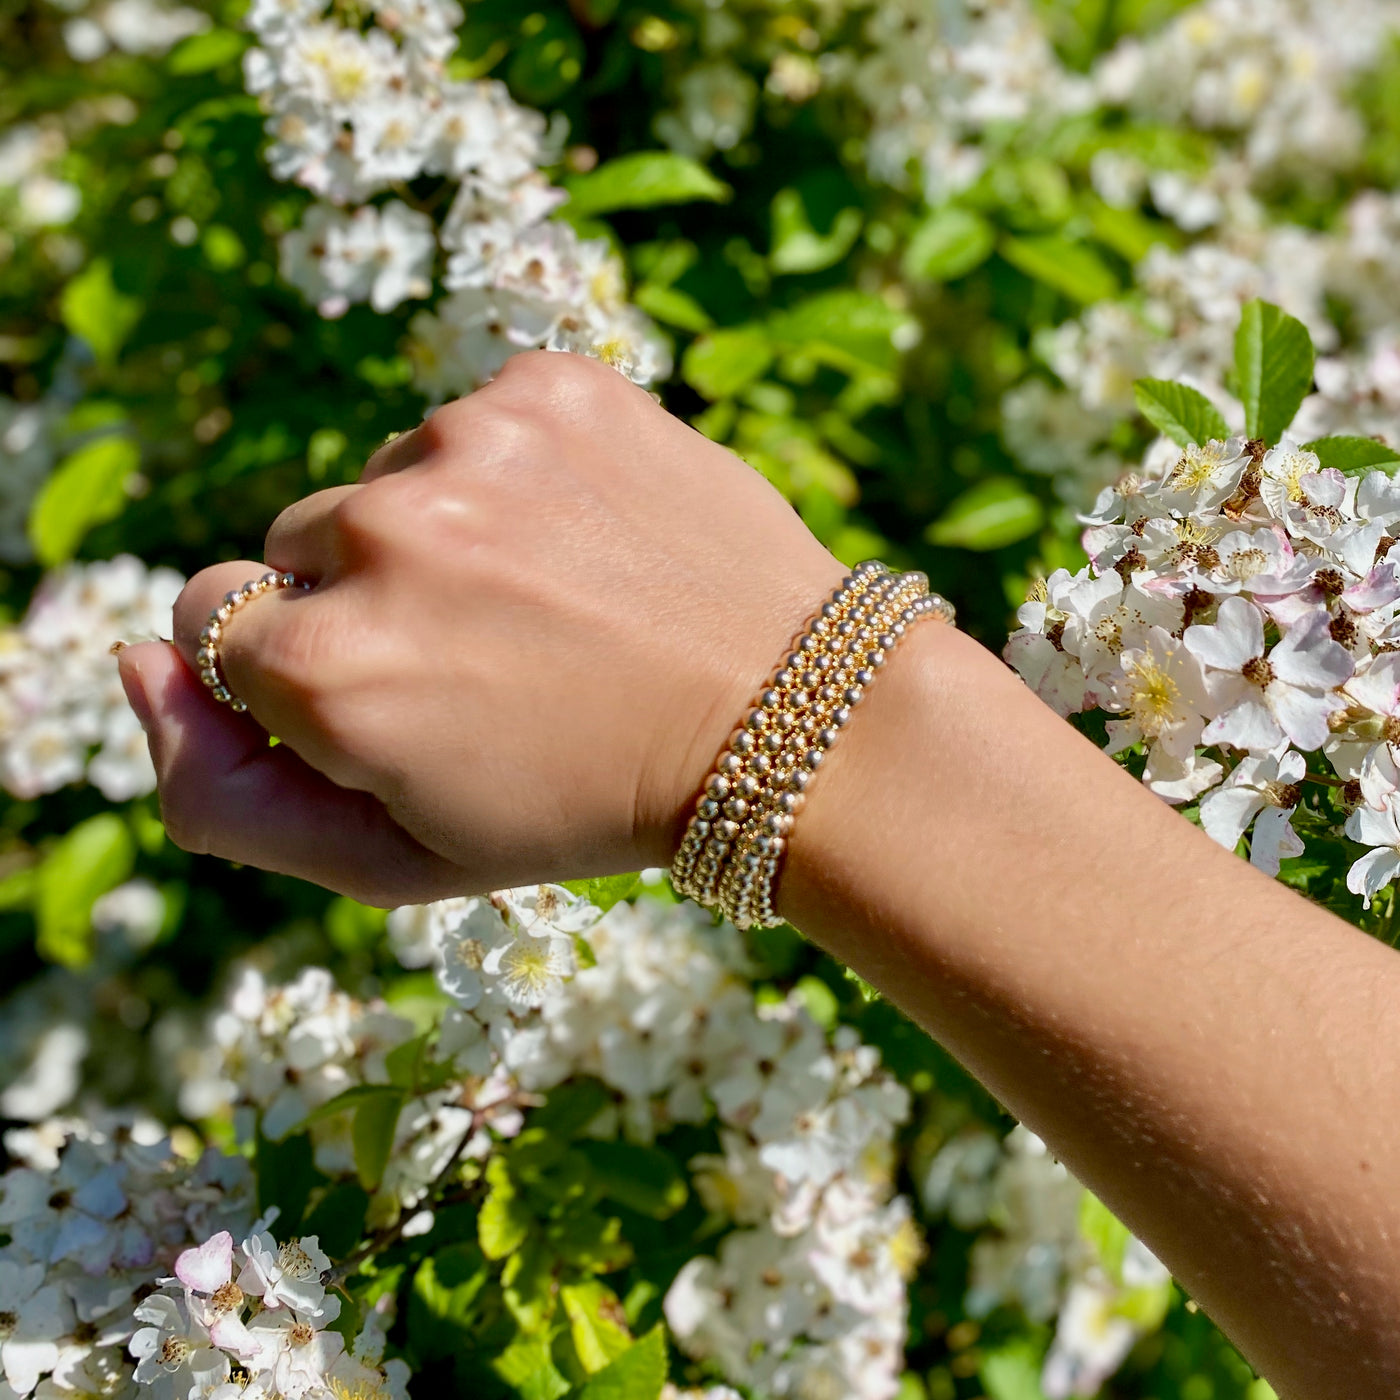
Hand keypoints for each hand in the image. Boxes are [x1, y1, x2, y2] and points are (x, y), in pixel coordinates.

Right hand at [120, 352, 844, 904]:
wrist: (786, 718)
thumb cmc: (587, 803)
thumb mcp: (396, 857)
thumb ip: (224, 793)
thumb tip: (129, 664)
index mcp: (325, 668)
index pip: (211, 624)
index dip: (300, 669)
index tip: (399, 693)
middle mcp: (377, 536)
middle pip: (292, 545)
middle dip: (365, 601)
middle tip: (494, 659)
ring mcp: (468, 447)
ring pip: (387, 481)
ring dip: (443, 535)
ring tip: (558, 604)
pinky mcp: (551, 387)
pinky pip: (475, 425)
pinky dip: (516, 477)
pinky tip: (593, 541)